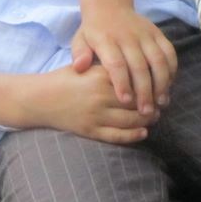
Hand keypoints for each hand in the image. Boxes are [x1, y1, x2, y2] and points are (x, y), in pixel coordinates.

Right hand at [25, 65, 158, 143]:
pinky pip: (117, 136)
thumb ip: (106, 65)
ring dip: (146, 120)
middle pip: (136, 102)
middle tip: (161, 103)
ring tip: (154, 116)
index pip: (133, 81)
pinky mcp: (90, 131)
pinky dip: (133, 135)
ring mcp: (95, 115)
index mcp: (99, 76)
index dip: (148, 84)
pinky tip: (143, 132)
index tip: (157, 84)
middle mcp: (99, 96)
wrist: (40, 99)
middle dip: (151, 104)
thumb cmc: (64, 79)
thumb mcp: (84, 65)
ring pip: (130, 120)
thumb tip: (134, 66)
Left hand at [70, 5, 176, 115]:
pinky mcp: (157, 32)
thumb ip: (79, 54)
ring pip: (158, 60)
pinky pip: (169, 52)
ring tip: (161, 102)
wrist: (109, 5)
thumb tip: (79, 68)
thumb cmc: (93, 30)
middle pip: (140, 66)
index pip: (116, 63)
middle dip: (144, 91)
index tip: (125, 101)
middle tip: (146, 112)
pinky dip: (172, 69)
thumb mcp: (80, 39)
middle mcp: (128, 37)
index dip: (122, 83)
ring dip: (162, 83)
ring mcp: (145, 34)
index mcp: (107, 40)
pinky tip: (169, 85)